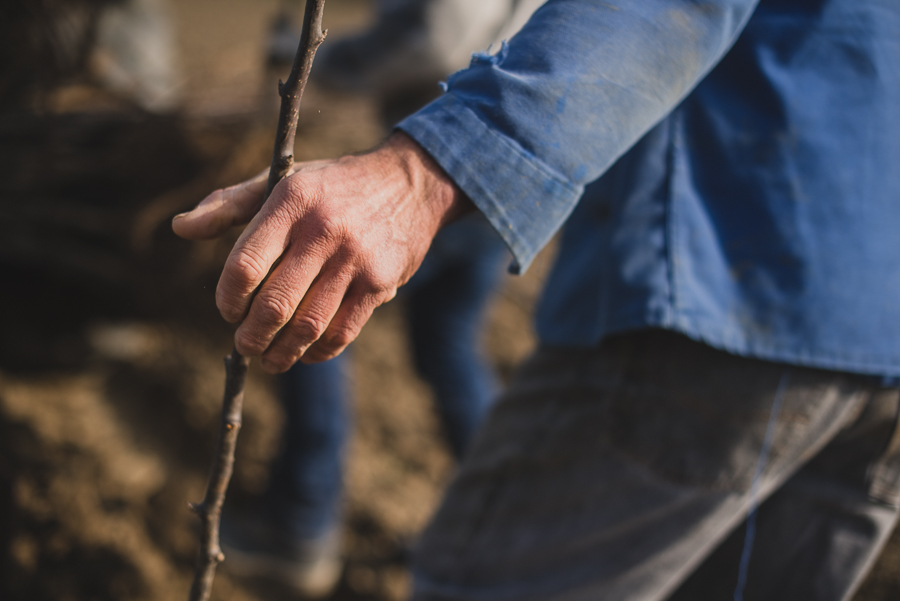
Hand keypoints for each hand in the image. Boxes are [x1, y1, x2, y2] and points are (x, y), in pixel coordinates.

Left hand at [172, 133, 469, 371]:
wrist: (409, 183)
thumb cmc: (333, 185)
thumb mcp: (283, 181)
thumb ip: (230, 205)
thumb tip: (181, 228)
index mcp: (292, 202)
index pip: (245, 265)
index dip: (228, 299)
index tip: (228, 310)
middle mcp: (324, 231)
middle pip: (274, 304)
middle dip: (251, 336)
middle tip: (244, 345)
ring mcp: (355, 260)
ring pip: (308, 325)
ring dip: (282, 353)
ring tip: (270, 360)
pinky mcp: (381, 283)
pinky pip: (342, 332)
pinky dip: (318, 352)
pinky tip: (305, 354)